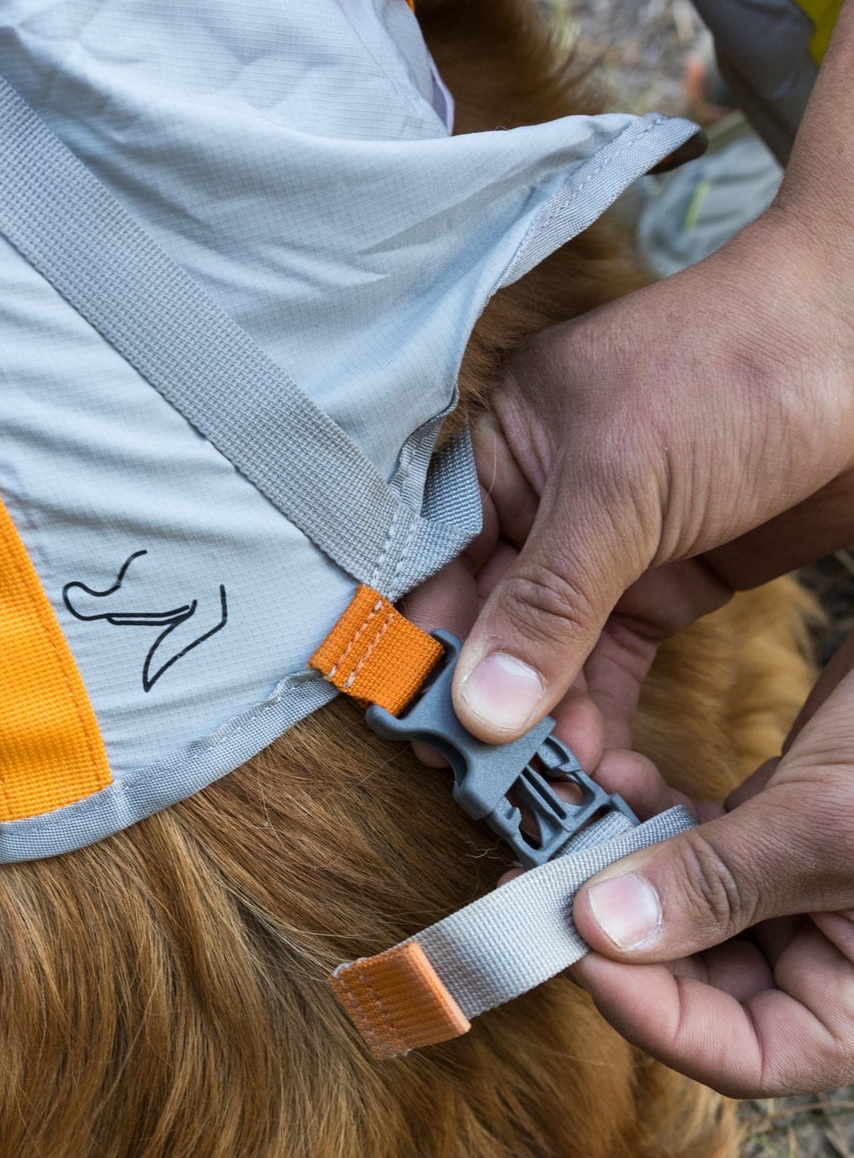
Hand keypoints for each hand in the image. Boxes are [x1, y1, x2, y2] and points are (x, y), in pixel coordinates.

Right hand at [452, 0, 853, 746]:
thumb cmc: (741, 367)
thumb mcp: (623, 485)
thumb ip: (548, 603)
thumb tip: (480, 708)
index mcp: (501, 452)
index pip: (430, 567)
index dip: (417, 650)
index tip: (424, 731)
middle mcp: (541, 505)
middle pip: (485, 624)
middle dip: (485, 703)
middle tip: (487, 784)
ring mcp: (606, 550)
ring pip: (547, 656)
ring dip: (545, 723)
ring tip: (553, 789)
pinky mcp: (668, 584)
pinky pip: (611, 664)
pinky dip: (600, 715)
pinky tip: (596, 765)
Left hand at [571, 634, 853, 1096]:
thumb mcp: (838, 822)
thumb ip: (726, 883)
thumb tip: (604, 934)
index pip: (748, 1054)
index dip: (655, 1019)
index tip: (578, 952)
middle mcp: (834, 953)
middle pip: (698, 984)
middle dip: (615, 934)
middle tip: (536, 883)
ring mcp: (804, 887)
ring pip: (680, 908)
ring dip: (616, 867)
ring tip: (569, 819)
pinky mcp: (782, 823)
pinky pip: (691, 843)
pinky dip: (645, 816)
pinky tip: (613, 777)